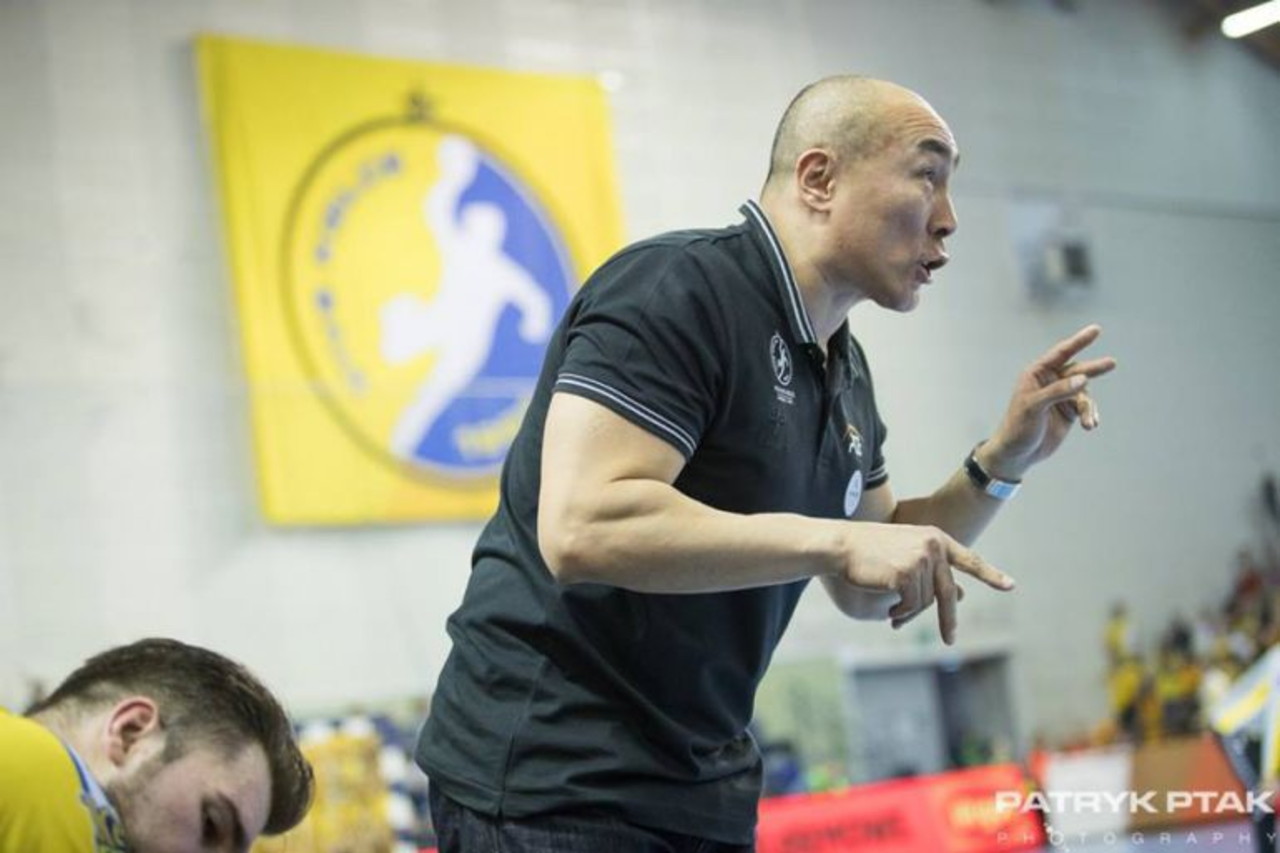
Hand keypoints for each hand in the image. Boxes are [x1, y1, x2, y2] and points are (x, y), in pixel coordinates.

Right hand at [842, 523, 1014, 643]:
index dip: (989, 574)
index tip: (1009, 586)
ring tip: (894, 615)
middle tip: (950, 640)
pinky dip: (901, 613)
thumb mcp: (905, 556)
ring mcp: (921, 559)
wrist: (842, 545)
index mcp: (935, 539)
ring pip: (925, 601)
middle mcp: (933, 547)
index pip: (968, 559)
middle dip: (948, 619)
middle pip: (948, 592)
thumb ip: (931, 571)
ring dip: (910, 613)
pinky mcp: (906, 573)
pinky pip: (911, 605)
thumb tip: (961, 594)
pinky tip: (890, 612)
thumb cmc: (869, 551)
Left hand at [983, 324, 1116, 479]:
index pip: (1060, 353)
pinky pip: (1086, 408)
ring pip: (1084, 393)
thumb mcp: (1035, 406)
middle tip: (1112, 363)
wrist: (1018, 453)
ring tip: (1090, 422)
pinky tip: (1090, 426)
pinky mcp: (1069, 411)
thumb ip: (1059, 391)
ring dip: (1088, 408)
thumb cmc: (1018, 426)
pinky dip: (1090, 415)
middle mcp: (1050, 381)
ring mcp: (1061, 396)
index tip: (1096, 330)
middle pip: (1077, 370)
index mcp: (1036, 374)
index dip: (1079, 341)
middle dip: (1093, 369)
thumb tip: (1083, 379)